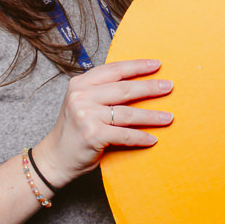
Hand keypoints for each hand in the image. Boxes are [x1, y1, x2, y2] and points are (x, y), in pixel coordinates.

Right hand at [31, 59, 172, 187]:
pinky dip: (141, 137)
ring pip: (128, 113)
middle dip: (150, 87)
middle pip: (125, 89)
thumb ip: (102, 92)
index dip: (137, 66)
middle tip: (169, 86)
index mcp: (80, 84)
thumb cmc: (74, 130)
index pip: (114, 70)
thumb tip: (139, 83)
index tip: (157, 65)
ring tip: (169, 117)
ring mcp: (86, 115)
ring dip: (152, 116)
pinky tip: (153, 139)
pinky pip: (125, 135)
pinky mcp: (93, 135)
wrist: (55, 158)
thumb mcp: (82, 103)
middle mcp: (81, 96)